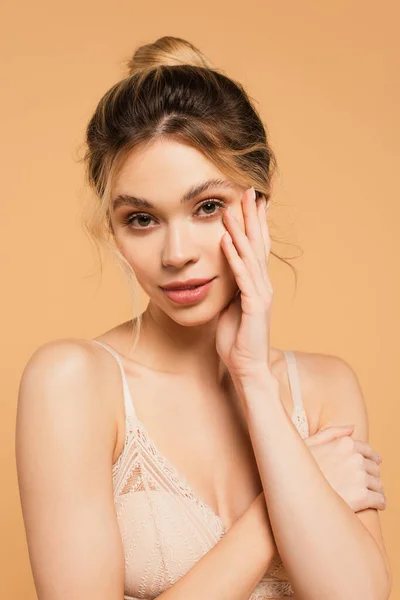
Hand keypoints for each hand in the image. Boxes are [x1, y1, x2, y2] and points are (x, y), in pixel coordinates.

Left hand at [216, 187, 273, 381]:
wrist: (247, 368)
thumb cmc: (237, 341)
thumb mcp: (231, 308)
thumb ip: (231, 290)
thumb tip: (222, 274)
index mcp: (257, 285)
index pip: (257, 248)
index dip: (254, 224)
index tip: (250, 201)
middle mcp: (263, 285)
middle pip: (258, 244)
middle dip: (251, 217)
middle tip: (248, 190)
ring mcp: (260, 295)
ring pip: (250, 256)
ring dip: (240, 230)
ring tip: (232, 208)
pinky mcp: (254, 306)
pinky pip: (241, 277)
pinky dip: (233, 257)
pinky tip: (225, 240)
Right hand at [305, 425, 385, 511]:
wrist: (296, 494)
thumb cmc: (298, 469)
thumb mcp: (310, 444)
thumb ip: (332, 433)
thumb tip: (352, 428)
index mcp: (345, 444)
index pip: (368, 451)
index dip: (370, 459)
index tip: (371, 466)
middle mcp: (355, 458)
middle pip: (374, 468)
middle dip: (371, 476)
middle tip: (364, 485)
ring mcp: (359, 477)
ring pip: (378, 484)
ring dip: (376, 490)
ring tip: (370, 496)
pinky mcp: (362, 496)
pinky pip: (380, 500)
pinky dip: (380, 503)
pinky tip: (375, 505)